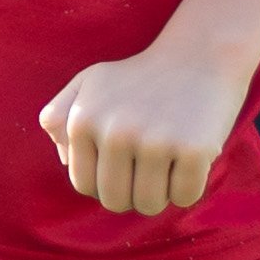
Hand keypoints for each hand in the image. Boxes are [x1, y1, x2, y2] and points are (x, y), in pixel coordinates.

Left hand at [40, 41, 241, 216]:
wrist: (200, 54)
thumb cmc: (140, 76)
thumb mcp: (89, 82)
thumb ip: (58, 116)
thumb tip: (65, 160)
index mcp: (83, 120)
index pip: (85, 185)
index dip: (105, 181)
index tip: (124, 162)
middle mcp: (115, 131)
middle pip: (115, 200)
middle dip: (131, 192)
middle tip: (149, 165)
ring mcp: (155, 141)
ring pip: (149, 205)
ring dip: (160, 194)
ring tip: (168, 162)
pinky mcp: (194, 149)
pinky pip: (185, 197)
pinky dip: (189, 188)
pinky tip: (190, 158)